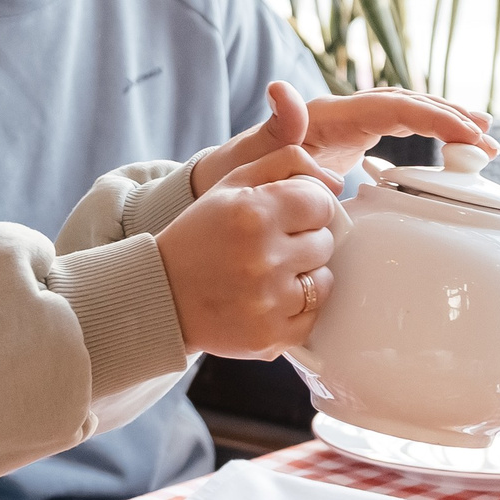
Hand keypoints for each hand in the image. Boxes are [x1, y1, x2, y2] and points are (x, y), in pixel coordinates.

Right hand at [156, 144, 341, 357]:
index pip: (321, 204)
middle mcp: (264, 258)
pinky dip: (296, 309)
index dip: (308, 209)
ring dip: (304, 276)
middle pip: (324, 243)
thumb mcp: (230, 183)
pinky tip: (269, 299)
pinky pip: (313, 317)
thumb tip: (337, 181)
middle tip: (272, 247)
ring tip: (271, 274)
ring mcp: (269, 301)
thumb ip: (284, 163)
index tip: (288, 217)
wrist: (162, 295)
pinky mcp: (271, 336)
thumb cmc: (200, 236)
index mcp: (254, 213)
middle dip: (304, 242)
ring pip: (323, 282)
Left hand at [191, 81, 495, 197]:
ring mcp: (350, 127)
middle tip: (488, 138)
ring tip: (487, 141)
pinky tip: (455, 152)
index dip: (432, 117)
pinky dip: (429, 138)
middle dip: (451, 117)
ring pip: (409, 115)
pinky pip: (400, 134)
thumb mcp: (255, 153)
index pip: (393, 107)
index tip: (467, 132)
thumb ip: (276, 126)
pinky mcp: (353, 143)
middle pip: (409, 104)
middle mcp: (344, 114)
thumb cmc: (239, 173)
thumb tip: (282, 89)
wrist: (226, 182)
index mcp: (330, 114)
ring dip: (448, 123)